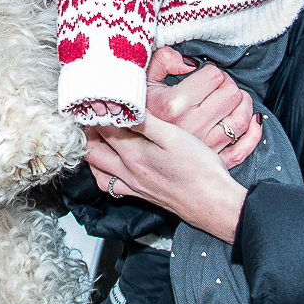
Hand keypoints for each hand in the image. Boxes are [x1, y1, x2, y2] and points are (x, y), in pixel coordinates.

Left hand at [83, 116, 248, 243]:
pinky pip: (112, 186)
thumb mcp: (174, 136)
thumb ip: (146, 121)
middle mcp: (128, 173)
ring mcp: (134, 186)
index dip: (97, 112)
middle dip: (89, 133)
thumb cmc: (200, 170)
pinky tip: (112, 168)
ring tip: (96, 140)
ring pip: (99, 171)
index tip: (95, 99)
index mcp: (134, 155)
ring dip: (93, 155)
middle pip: (94, 152)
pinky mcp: (143, 195)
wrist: (214, 204)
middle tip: (91, 118)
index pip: (104, 129)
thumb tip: (125, 106)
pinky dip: (105, 174)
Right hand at [147, 48, 263, 168]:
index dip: (212, 70)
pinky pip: (243, 148)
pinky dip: (254, 132)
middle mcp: (191, 126)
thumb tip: (191, 62)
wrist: (130, 152)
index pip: (213, 76)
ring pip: (241, 118)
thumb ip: (163, 60)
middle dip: (228, 84)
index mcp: (174, 105)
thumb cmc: (139, 112)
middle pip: (231, 94)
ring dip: (244, 103)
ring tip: (233, 98)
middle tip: (218, 85)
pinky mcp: (212, 162)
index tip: (205, 74)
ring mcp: (204, 146)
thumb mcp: (143, 80)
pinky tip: (253, 121)